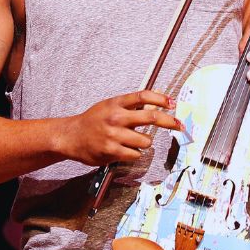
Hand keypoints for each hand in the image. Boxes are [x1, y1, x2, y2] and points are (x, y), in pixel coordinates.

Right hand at [57, 90, 183, 165]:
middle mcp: (116, 117)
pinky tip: (124, 149)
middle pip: (150, 118)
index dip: (161, 99)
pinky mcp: (112, 151)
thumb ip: (133, 103)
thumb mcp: (111, 106)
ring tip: (133, 140)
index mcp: (116, 103)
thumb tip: (158, 96)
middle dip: (169, 122)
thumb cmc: (93, 120)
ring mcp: (114, 135)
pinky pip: (135, 154)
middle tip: (179, 125)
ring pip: (145, 140)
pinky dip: (134, 153)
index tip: (172, 103)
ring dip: (145, 142)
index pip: (143, 96)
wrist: (71, 136)